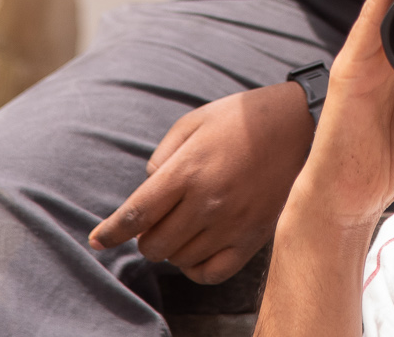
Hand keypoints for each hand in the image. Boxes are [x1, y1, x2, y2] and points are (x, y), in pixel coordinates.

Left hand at [86, 82, 313, 282]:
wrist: (296, 124)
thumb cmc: (239, 119)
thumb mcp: (192, 122)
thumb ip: (162, 158)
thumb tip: (148, 191)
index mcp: (187, 171)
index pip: (135, 214)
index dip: (110, 232)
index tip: (97, 240)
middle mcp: (206, 202)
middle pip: (154, 245)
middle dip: (146, 236)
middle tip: (158, 219)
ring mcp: (231, 224)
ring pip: (179, 260)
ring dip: (171, 248)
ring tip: (183, 225)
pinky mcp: (252, 238)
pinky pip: (210, 273)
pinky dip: (195, 268)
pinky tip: (196, 249)